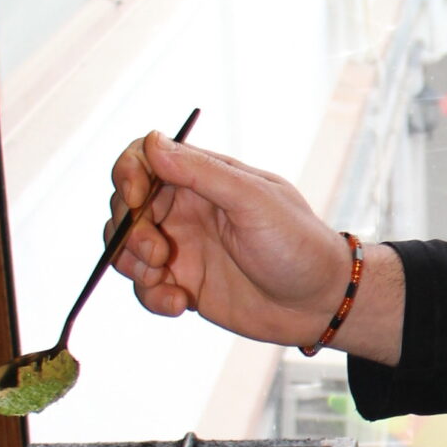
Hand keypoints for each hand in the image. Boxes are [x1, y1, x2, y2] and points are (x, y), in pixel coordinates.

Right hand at [107, 132, 403, 361]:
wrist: (320, 303)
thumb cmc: (297, 243)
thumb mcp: (254, 201)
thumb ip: (202, 172)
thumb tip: (154, 143)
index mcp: (203, 177)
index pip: (145, 158)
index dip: (128, 173)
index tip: (136, 197)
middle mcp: (185, 208)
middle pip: (126, 205)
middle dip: (129, 228)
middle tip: (159, 252)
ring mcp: (181, 246)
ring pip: (125, 247)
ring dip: (133, 264)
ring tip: (167, 280)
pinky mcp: (182, 283)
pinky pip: (143, 286)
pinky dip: (151, 296)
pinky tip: (180, 304)